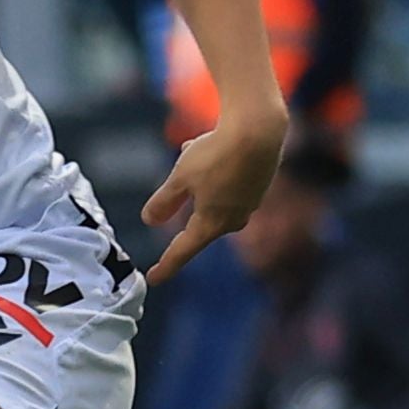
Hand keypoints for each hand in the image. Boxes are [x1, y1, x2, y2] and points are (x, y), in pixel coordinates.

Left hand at [147, 110, 282, 265]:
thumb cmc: (216, 155)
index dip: (166, 264)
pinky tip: (212, 145)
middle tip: (181, 174)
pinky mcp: (259, 185)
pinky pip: (229, 183)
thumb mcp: (180, 177)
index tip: (154, 278)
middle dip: (187, 200)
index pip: (183, 250)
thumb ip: (164, 202)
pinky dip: (216, 168)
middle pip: (200, 221)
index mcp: (212, 224)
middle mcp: (234, 219)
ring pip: (214, 196)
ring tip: (193, 151)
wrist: (259, 130)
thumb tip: (149, 221)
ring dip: (200, 177)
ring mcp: (250, 203)